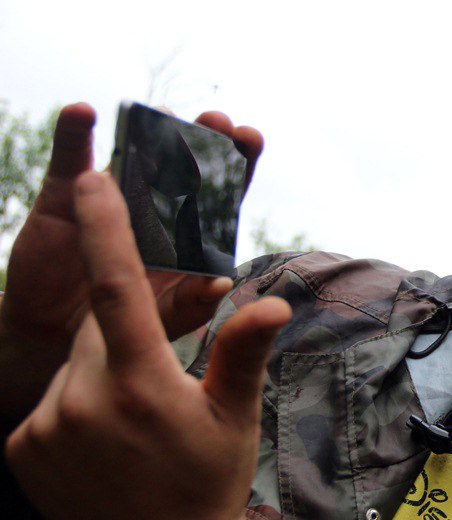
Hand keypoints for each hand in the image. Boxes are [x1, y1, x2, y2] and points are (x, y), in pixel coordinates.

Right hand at [0, 103, 263, 421]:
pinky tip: (82, 113)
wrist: (62, 336)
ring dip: (147, 129)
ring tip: (161, 114)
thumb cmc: (129, 327)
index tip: (250, 137)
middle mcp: (155, 203)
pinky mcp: (68, 193)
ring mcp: (113, 194)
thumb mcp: (164, 317)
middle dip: (200, 137)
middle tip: (214, 120)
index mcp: (189, 229)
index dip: (236, 162)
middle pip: (183, 161)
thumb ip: (192, 302)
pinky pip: (71, 158)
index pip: (220, 189)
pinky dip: (74, 133)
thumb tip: (222, 285)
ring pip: (133, 151)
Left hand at [5, 171, 288, 519]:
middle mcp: (84, 401)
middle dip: (123, 336)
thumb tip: (272, 303)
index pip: (117, 287)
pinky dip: (73, 409)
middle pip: (96, 330)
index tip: (94, 178)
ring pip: (70, 368)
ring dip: (98, 376)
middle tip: (155, 379)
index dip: (106, 227)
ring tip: (132, 428)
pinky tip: (104, 447)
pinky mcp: (22, 452)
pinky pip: (47, 405)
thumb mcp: (235, 419)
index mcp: (142, 384)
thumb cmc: (209, 487)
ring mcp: (46, 429)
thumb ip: (243, 353)